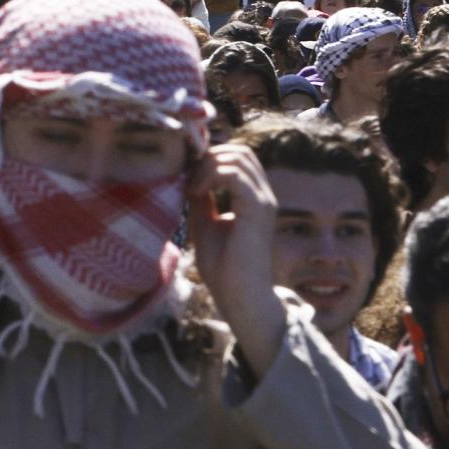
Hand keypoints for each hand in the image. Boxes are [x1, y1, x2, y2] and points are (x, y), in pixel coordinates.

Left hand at [187, 140, 286, 373]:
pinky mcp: (258, 209)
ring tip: (191, 188)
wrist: (240, 298)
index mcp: (253, 197)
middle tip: (186, 177)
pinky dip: (212, 175)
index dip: (209, 158)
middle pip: (240, 151)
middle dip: (209, 156)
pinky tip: (196, 193)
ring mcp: (264, 200)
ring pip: (238, 157)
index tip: (184, 174)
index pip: (237, 157)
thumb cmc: (224, 269)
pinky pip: (235, 174)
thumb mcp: (205, 225)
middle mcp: (263, 195)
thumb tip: (188, 177)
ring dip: (207, 165)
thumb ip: (202, 200)